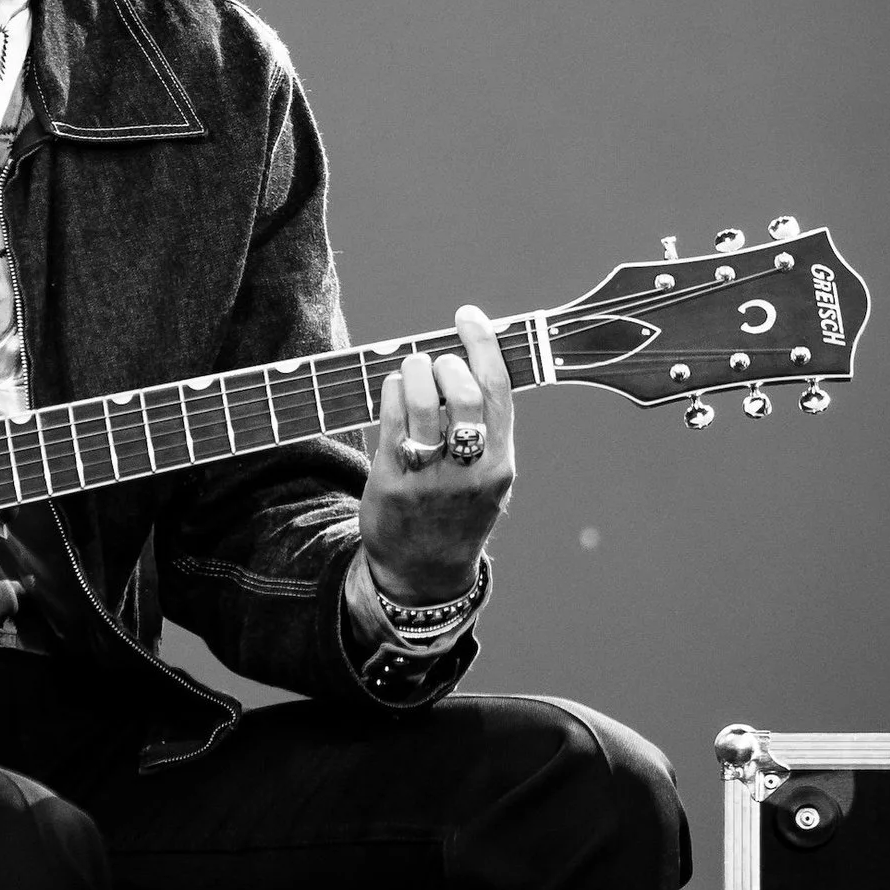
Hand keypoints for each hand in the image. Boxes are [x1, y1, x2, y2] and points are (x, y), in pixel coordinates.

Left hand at [360, 306, 514, 604]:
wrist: (424, 573)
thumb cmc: (457, 512)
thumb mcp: (487, 477)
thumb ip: (487, 428)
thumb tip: (469, 359)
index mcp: (500, 464)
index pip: (498, 389)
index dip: (483, 343)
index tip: (468, 317)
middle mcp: (468, 470)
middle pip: (461, 391)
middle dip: (446, 362)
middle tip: (437, 361)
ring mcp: (428, 477)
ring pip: (420, 401)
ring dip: (413, 370)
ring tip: (412, 369)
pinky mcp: (391, 481)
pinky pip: (389, 420)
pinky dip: (391, 391)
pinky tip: (393, 389)